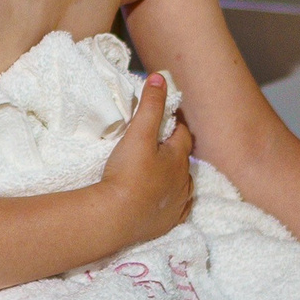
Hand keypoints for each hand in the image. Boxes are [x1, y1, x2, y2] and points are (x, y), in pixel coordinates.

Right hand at [100, 74, 194, 249]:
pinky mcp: (167, 223)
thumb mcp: (138, 134)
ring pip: (182, 184)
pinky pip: (177, 209)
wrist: (115, 218)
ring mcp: (177, 204)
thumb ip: (150, 105)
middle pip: (183, 160)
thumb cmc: (127, 174)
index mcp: (178, 159)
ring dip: (174, 176)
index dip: (175, 124)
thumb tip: (159, 77)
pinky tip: (166, 200)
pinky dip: (172, 201)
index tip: (165, 119)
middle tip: (159, 143)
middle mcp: (184, 181)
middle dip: (175, 150)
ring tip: (160, 171)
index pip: (183, 134)